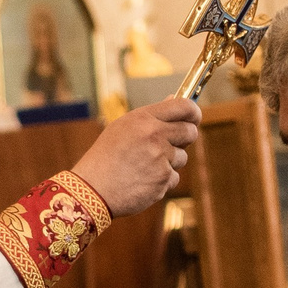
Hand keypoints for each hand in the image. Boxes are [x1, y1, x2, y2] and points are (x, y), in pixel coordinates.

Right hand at [71, 97, 200, 217]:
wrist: (93, 188)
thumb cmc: (105, 156)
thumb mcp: (122, 127)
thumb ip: (150, 116)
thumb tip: (173, 99)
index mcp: (143, 119)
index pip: (183, 106)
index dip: (193, 111)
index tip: (194, 116)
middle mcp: (155, 135)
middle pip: (190, 132)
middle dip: (186, 138)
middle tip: (173, 143)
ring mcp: (161, 158)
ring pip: (182, 157)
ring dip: (170, 161)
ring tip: (145, 166)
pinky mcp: (163, 180)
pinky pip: (173, 177)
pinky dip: (162, 180)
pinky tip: (143, 180)